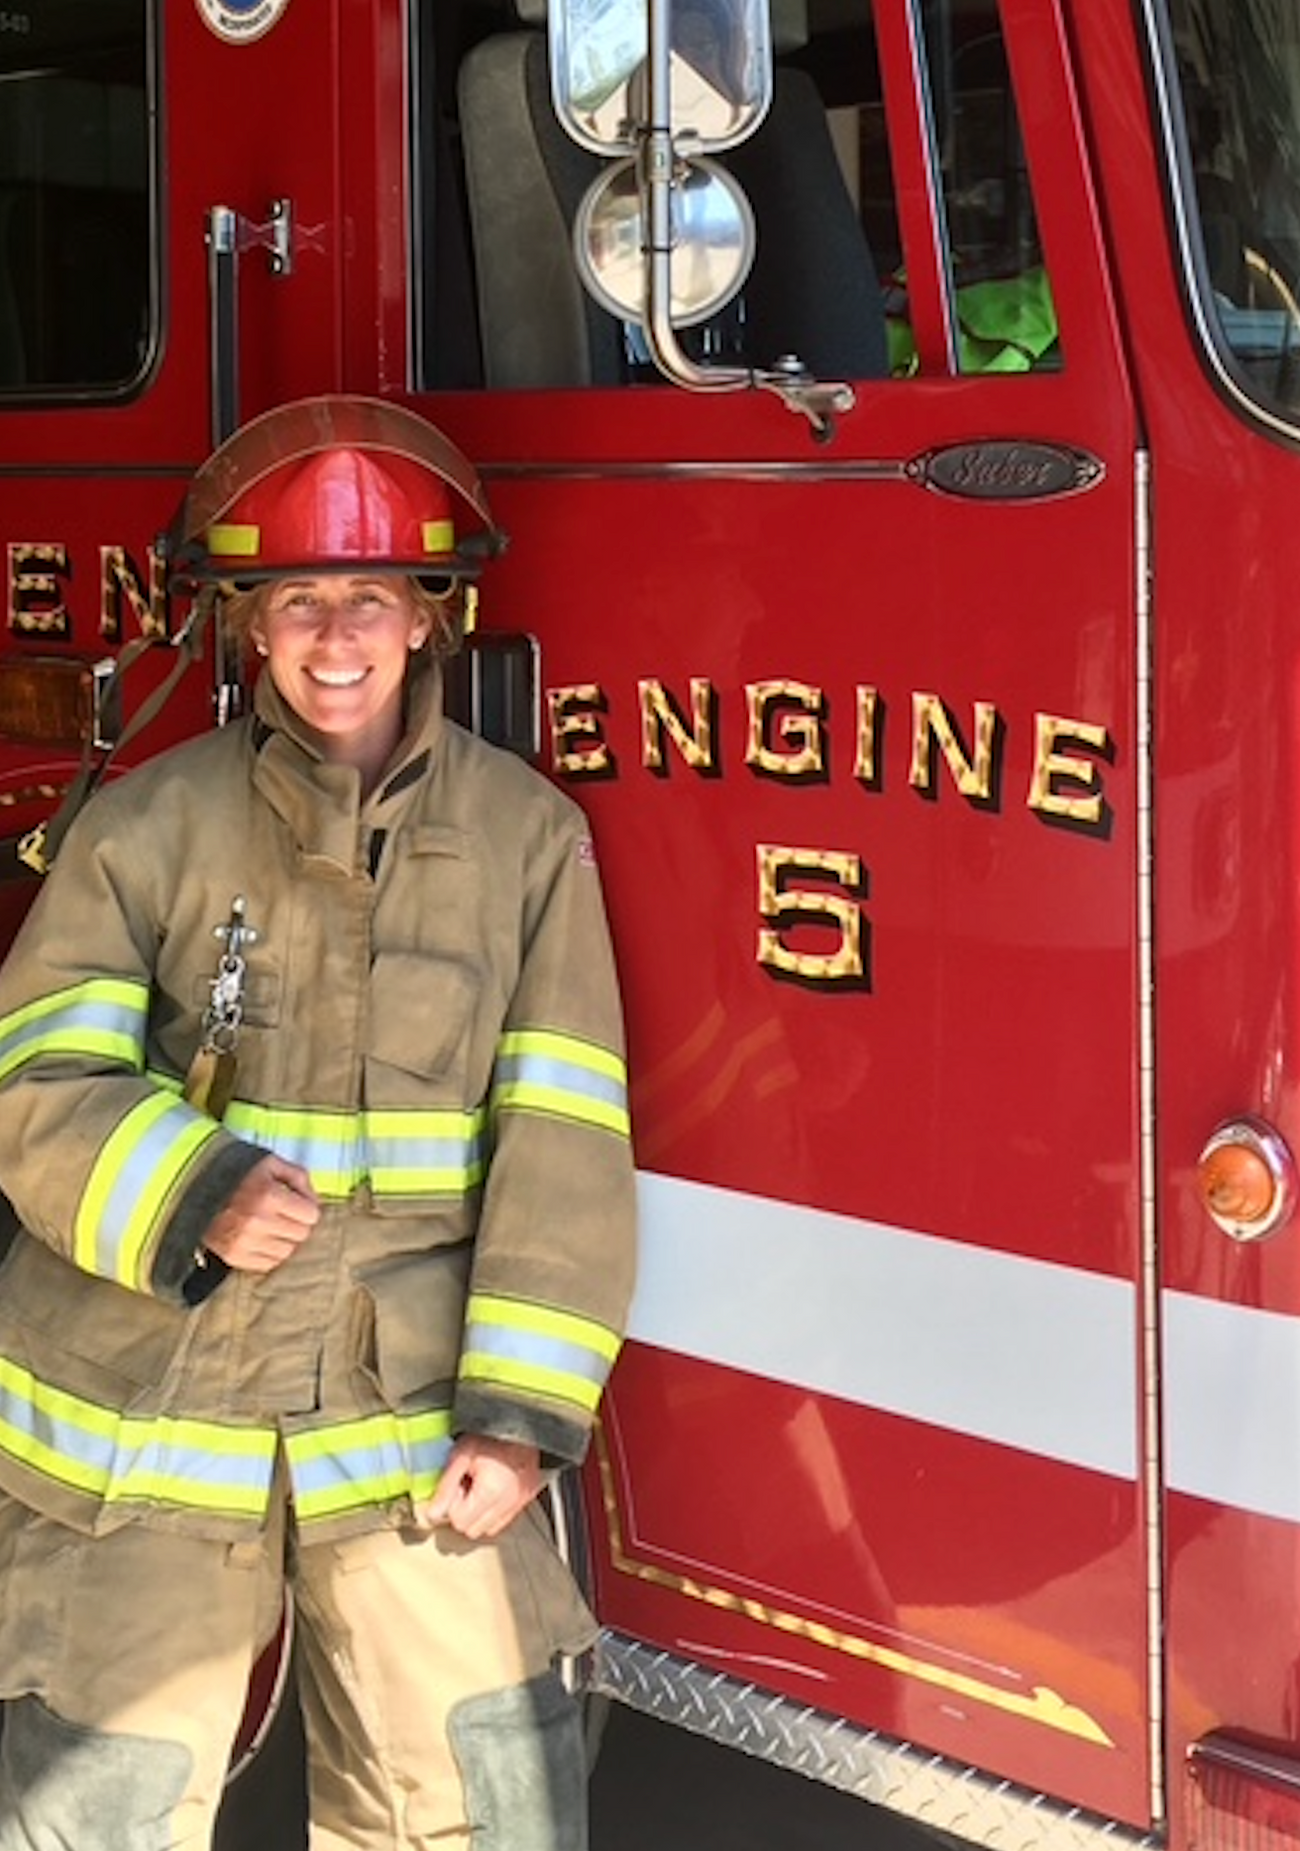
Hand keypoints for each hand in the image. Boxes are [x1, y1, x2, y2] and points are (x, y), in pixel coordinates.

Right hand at [202, 1153, 319, 1273]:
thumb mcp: (270, 1163)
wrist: (194, 1190)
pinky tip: (263, 1239)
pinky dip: (270, 1253)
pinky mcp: (234, 1256)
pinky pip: (268, 1264)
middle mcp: (258, 1222)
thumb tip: (314, 1199)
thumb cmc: (237, 1175)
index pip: (311, 1215)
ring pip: (287, 1252)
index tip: (299, 1203)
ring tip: (273, 1226)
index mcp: (269, 1195)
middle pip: (302, 1234)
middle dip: (298, 1223)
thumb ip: (298, 1176)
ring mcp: (245, 1242)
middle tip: (286, 1215)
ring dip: (285, 1239)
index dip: (308, 1207)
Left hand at [414, 1435, 543, 1539]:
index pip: (459, 1522)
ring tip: (477, 1487)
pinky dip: (492, 1511)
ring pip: (488, 1528)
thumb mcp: (461, 1454)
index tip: (453, 1488)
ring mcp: (520, 1501)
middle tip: (463, 1487)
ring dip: (477, 1514)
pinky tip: (489, 1490)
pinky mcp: (526, 1497)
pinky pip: (503, 1519)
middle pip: (473, 1530)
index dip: (450, 1505)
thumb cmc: (494, 1432)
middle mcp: (509, 1501)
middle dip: (462, 1512)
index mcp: (491, 1491)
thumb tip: (432, 1514)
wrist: (521, 1421)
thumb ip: (445, 1486)